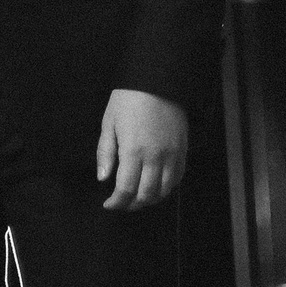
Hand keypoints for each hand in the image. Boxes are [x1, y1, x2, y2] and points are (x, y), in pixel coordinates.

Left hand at [96, 89, 188, 210]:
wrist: (158, 81)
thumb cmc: (129, 99)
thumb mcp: (109, 123)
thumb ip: (106, 153)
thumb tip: (103, 178)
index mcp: (133, 151)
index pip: (126, 189)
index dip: (117, 203)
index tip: (109, 204)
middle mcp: (155, 157)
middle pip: (147, 195)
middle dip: (132, 205)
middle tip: (122, 203)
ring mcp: (172, 154)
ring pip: (165, 190)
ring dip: (150, 199)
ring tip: (138, 197)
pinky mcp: (183, 150)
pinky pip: (178, 178)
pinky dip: (167, 188)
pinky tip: (156, 186)